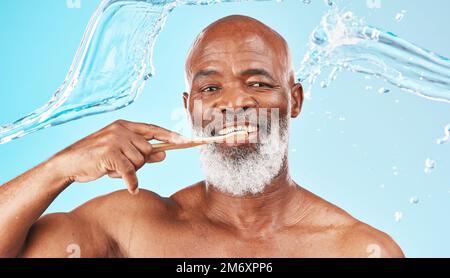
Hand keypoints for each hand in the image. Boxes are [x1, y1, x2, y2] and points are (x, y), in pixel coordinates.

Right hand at [51, 120, 185, 193]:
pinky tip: (131, 188)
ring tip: (113, 169)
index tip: (186, 140)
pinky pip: (130, 171)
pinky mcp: (110, 153)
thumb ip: (142, 153)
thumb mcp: (121, 154)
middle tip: (123, 166)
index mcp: (125, 125)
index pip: (154, 129)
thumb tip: (164, 155)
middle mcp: (121, 129)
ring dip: (131, 171)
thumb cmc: (97, 158)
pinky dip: (131, 182)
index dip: (171, 135)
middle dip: (141, 162)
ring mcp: (115, 140)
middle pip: (149, 150)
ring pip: (141, 161)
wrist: (69, 163)